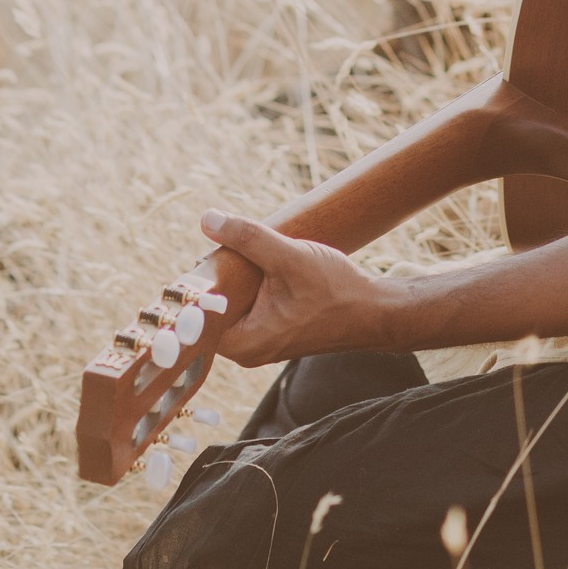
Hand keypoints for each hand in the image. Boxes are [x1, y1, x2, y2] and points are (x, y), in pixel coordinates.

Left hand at [199, 210, 394, 367]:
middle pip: (211, 308)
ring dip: (235, 276)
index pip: (196, 318)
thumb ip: (248, 238)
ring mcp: (260, 340)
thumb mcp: (288, 258)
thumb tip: (208, 219)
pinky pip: (247, 304)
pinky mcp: (273, 329)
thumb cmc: (334, 292)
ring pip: (231, 303)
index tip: (199, 257)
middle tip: (225, 247)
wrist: (372, 310)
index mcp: (243, 344)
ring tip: (245, 251)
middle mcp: (247, 349)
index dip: (195, 285)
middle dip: (217, 275)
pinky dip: (249, 282)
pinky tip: (260, 262)